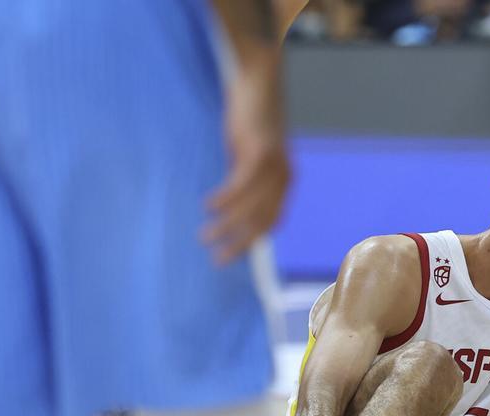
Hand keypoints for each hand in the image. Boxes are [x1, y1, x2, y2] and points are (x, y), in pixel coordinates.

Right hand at [202, 52, 289, 264]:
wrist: (258, 82)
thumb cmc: (249, 119)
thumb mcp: (249, 155)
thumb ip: (244, 179)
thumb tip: (230, 205)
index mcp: (284, 182)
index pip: (271, 222)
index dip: (252, 241)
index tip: (232, 255)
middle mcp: (283, 178)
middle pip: (261, 222)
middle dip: (239, 244)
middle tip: (218, 260)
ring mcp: (274, 166)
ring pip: (250, 207)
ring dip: (227, 225)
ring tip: (205, 236)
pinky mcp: (259, 152)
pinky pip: (241, 184)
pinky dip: (225, 199)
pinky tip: (209, 207)